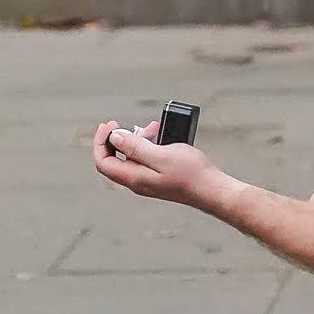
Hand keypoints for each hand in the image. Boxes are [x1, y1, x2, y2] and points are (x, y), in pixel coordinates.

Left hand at [91, 119, 226, 211]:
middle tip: (129, 124)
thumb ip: (135, 147)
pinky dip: (150, 145)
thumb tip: (114, 138)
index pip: (103, 162)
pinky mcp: (159, 177)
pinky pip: (147, 158)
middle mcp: (138, 181)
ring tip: (154, 128)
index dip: (101, 142)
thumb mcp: (161, 155)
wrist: (212, 189)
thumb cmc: (190, 173)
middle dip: (121, 138)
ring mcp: (148, 181)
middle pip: (116, 158)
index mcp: (134, 178)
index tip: (110, 125)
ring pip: (133, 156)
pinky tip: (162, 136)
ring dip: (139, 139)